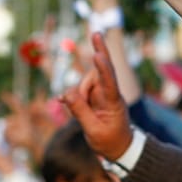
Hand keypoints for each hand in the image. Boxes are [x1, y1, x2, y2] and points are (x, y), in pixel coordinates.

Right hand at [61, 32, 133, 157]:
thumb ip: (80, 111)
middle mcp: (108, 94)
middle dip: (99, 51)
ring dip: (78, 94)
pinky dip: (72, 97)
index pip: (109, 83)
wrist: (119, 148)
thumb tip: (66, 94)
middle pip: (99, 72)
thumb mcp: (93, 131)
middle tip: (97, 33)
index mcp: (113, 103)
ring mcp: (101, 94)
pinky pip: (79, 92)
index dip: (103, 69)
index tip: (98, 55)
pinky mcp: (94, 97)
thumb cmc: (110, 142)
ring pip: (83, 84)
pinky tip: (62, 101)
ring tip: (81, 115)